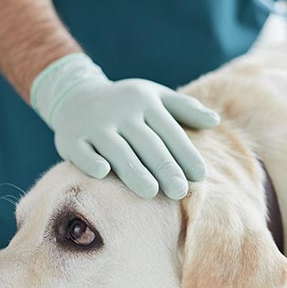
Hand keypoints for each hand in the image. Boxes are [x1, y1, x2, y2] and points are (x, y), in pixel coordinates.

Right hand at [31, 54, 219, 198]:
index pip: (169, 130)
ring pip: (116, 150)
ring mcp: (94, 124)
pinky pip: (82, 152)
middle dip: (164, 167)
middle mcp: (120, 111)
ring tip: (151, 192)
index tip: (200, 175)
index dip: (185, 153)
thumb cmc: (127, 103)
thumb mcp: (156, 97)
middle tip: (180, 191)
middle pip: (146, 143)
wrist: (75, 95)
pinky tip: (103, 172)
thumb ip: (186, 109)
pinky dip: (91, 160)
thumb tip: (216, 121)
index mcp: (145, 101)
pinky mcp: (71, 138)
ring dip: (133, 170)